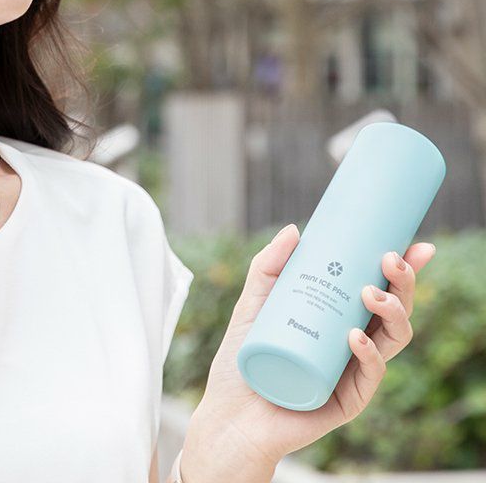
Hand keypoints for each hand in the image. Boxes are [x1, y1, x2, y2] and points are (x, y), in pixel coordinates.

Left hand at [180, 224, 436, 479]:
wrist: (228, 414)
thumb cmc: (241, 357)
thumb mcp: (252, 302)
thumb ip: (268, 265)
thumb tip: (295, 229)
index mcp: (339, 316)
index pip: (380, 288)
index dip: (404, 270)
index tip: (416, 245)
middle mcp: (353, 342)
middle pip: (394, 310)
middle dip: (403, 283)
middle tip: (390, 261)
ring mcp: (353, 371)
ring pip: (393, 339)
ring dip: (393, 312)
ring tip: (371, 293)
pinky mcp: (347, 399)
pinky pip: (369, 376)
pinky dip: (369, 355)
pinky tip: (355, 338)